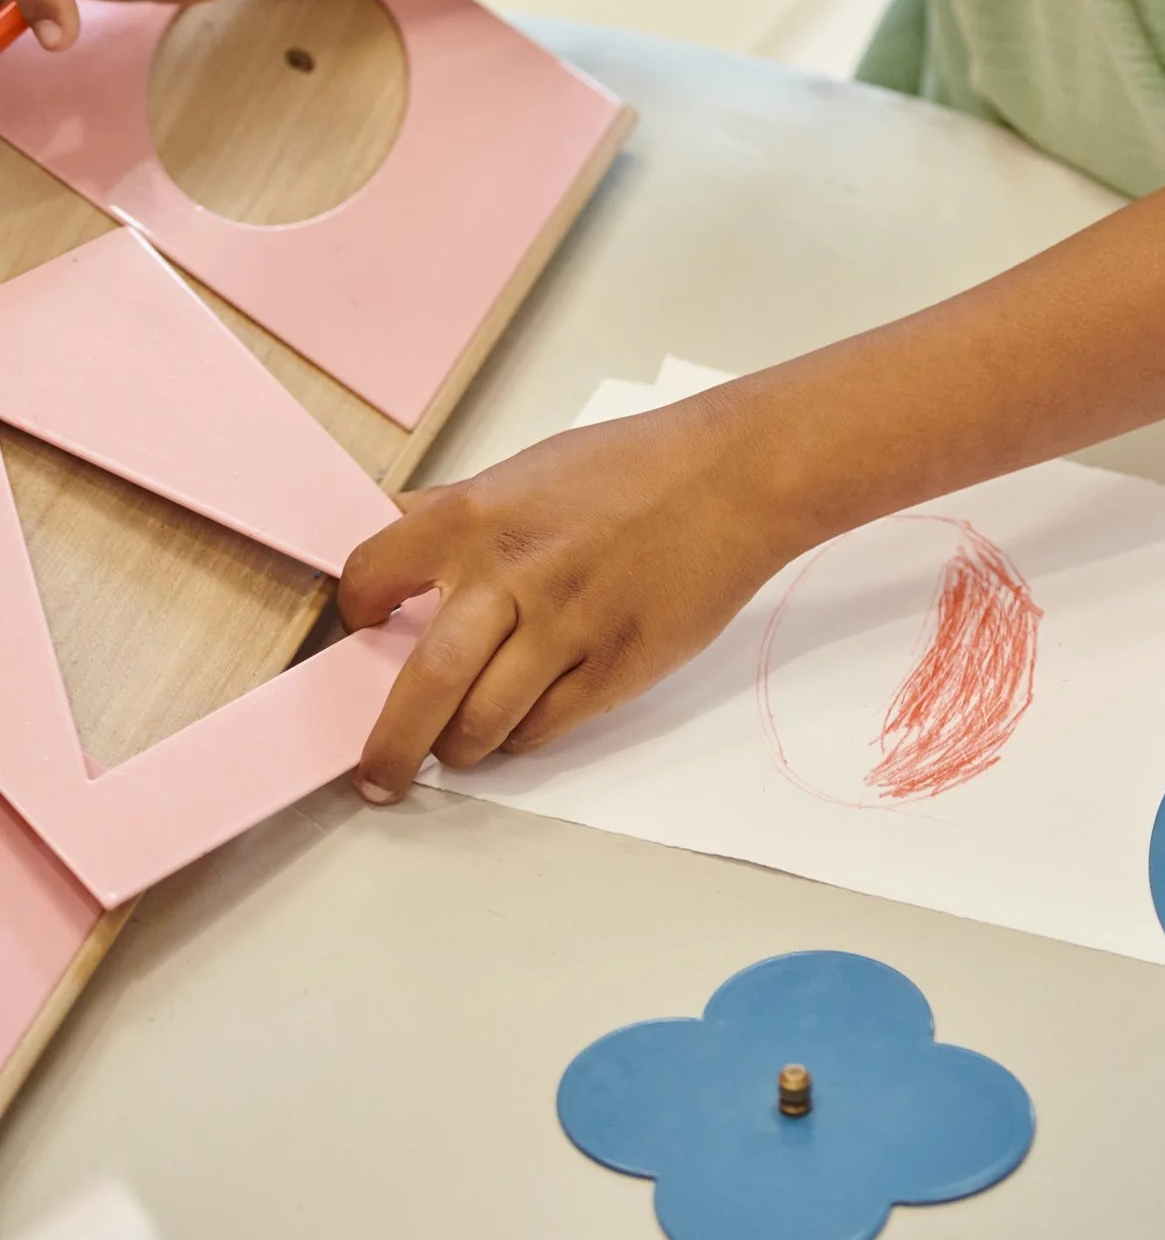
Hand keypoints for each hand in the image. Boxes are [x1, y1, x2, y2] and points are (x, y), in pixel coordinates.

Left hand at [336, 382, 813, 797]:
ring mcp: (563, 630)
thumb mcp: (529, 470)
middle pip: (419, 689)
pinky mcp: (612, 670)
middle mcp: (509, 577)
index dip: (357, 615)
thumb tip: (393, 538)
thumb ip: (458, 511)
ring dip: (459, 747)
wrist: (733, 479)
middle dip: (388, 746)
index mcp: (474, 517)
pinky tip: (519, 722)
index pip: (369, 579)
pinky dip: (518, 738)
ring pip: (479, 726)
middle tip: (377, 771)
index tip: (365, 634)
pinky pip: (540, 731)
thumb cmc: (636, 468)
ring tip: (458, 744)